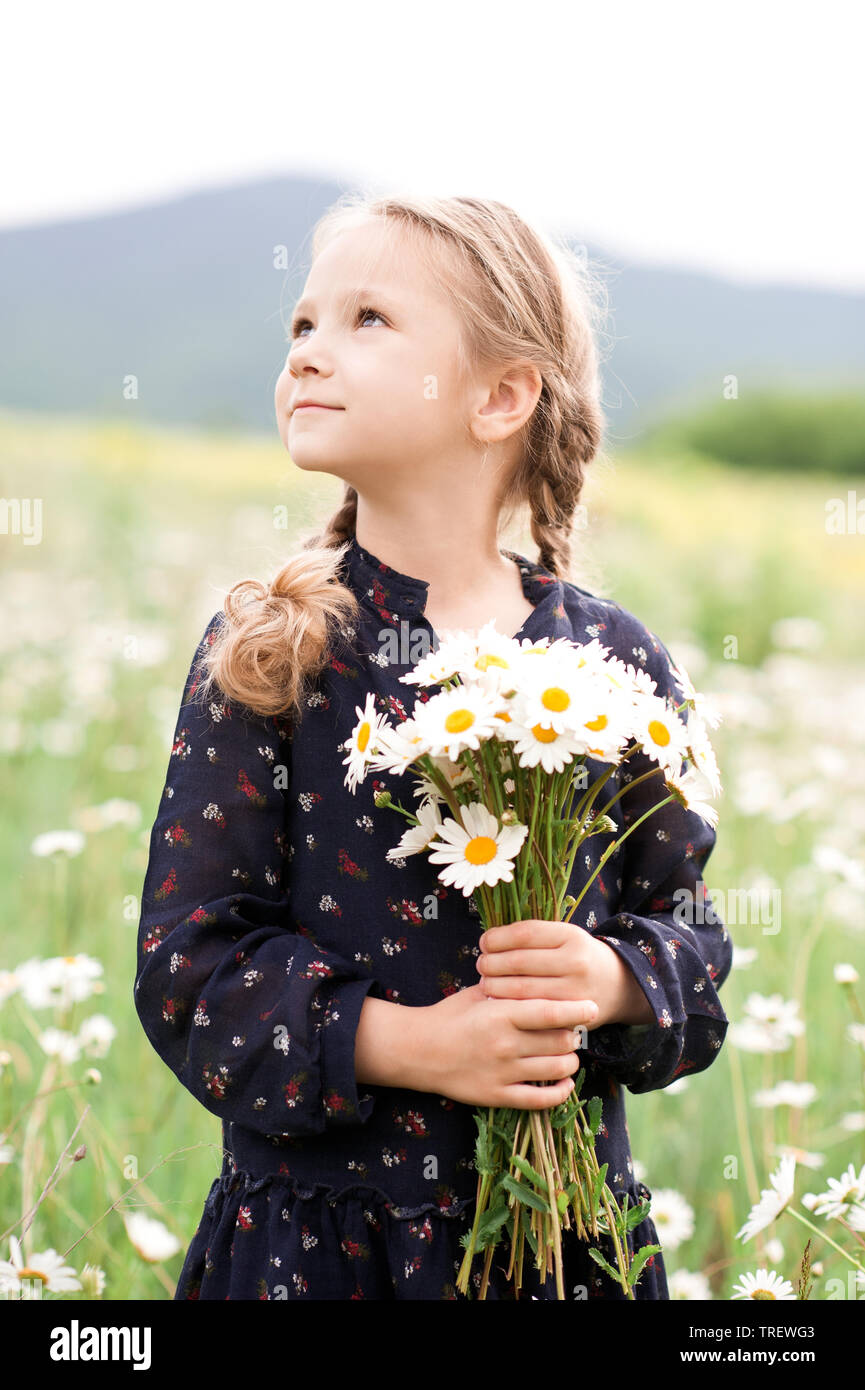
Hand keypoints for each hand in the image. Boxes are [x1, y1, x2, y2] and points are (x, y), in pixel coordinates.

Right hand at [413, 984, 597, 1109]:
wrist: (418, 1050)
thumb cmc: (449, 1016)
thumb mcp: (478, 994)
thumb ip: (509, 989)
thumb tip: (542, 980)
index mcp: (501, 1014)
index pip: (551, 1012)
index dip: (577, 1010)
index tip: (593, 1008)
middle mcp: (505, 1044)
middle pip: (559, 1041)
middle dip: (573, 1036)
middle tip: (574, 1031)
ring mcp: (502, 1073)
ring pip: (555, 1070)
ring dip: (569, 1062)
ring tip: (567, 1054)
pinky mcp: (497, 1096)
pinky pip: (539, 1100)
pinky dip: (559, 1093)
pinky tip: (565, 1084)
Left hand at [476, 918, 655, 1028]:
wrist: (618, 985)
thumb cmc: (579, 957)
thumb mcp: (564, 936)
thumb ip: (533, 936)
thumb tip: (488, 941)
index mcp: (571, 936)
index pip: (524, 934)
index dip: (497, 938)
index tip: (484, 942)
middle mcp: (575, 962)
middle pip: (518, 962)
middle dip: (491, 963)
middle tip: (481, 964)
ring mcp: (574, 992)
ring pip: (520, 990)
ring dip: (494, 986)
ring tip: (486, 982)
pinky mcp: (570, 1016)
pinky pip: (531, 1012)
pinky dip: (509, 1006)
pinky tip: (499, 1001)